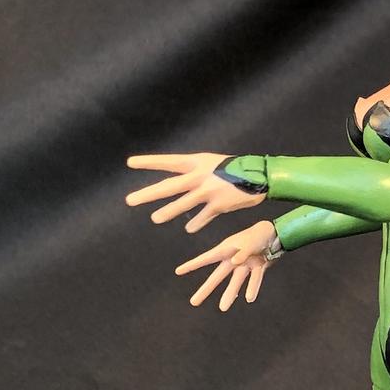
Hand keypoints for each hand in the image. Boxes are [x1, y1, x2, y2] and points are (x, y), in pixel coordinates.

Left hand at [125, 152, 264, 231]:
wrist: (259, 176)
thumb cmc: (232, 169)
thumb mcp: (211, 164)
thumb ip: (194, 173)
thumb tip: (178, 186)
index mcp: (196, 163)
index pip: (168, 162)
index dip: (149, 163)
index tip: (130, 163)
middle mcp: (199, 176)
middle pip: (169, 186)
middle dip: (148, 194)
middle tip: (130, 200)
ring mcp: (208, 191)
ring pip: (183, 203)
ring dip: (168, 211)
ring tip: (155, 218)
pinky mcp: (219, 205)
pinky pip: (203, 216)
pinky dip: (196, 222)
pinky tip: (189, 228)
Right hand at [174, 221, 278, 309]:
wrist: (275, 235)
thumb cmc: (259, 234)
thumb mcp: (250, 241)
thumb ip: (242, 252)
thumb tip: (235, 262)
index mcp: (226, 249)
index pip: (206, 259)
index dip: (192, 265)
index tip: (178, 271)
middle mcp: (232, 260)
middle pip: (217, 277)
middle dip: (205, 289)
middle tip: (193, 302)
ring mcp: (244, 266)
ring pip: (235, 282)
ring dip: (229, 295)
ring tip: (222, 308)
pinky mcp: (257, 269)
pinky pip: (254, 280)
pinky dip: (252, 287)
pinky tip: (248, 299)